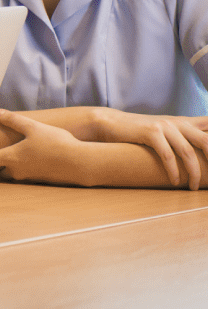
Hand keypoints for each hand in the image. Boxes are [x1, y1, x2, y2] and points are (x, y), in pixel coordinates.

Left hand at [0, 110, 83, 184]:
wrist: (81, 163)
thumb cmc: (57, 144)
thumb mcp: (34, 127)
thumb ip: (13, 120)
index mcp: (10, 157)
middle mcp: (15, 171)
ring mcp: (26, 178)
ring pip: (10, 171)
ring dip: (10, 164)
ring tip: (17, 152)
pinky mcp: (36, 181)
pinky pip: (24, 174)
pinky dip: (23, 167)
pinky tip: (34, 158)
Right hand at [88, 110, 207, 187]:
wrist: (110, 123)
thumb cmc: (137, 131)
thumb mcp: (163, 129)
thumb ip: (181, 135)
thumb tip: (192, 153)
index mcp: (183, 122)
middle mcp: (177, 122)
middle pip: (205, 141)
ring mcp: (164, 126)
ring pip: (187, 152)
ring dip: (193, 172)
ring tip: (192, 186)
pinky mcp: (151, 132)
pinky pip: (167, 155)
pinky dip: (173, 170)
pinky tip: (175, 181)